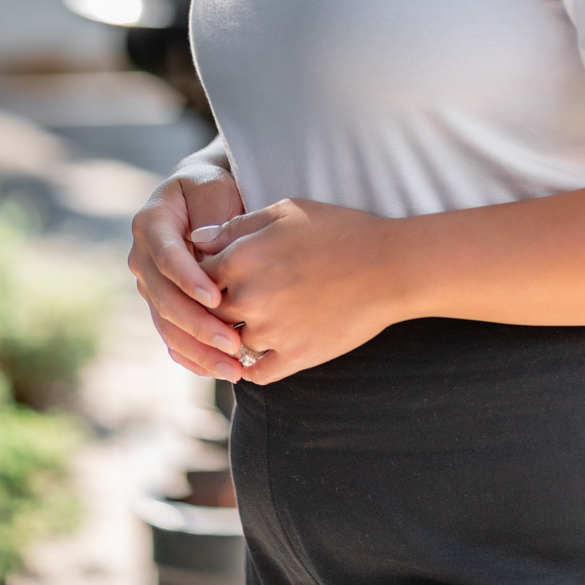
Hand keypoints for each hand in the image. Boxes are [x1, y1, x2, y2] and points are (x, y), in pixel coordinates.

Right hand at [129, 154, 246, 379]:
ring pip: (167, 325)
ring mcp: (150, 286)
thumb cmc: (211, 188)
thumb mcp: (214, 188)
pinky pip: (173, 337)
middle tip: (232, 343)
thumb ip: (211, 217)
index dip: (188, 279)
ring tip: (233, 368)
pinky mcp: (163, 306)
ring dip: (199, 350)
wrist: (200, 197)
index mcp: (150, 224)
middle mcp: (143, 258)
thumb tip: (208, 254)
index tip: (216, 298)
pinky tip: (219, 370)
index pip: (166, 257)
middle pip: (164, 299)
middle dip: (198, 325)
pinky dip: (193, 357)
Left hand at [191, 199, 400, 383]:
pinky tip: (266, 350)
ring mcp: (271, 332)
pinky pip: (256, 374)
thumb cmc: (340, 231)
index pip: (197, 276)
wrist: (389, 266)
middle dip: (220, 307)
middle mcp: (249, 298)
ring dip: (238, 336)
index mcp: (242, 258)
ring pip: (232, 344)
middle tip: (240, 299)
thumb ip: (236, 225)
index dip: (206, 276)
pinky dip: (254, 366)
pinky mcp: (294, 357)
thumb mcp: (288, 211)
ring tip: (259, 321)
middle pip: (210, 313)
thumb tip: (195, 240)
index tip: (222, 275)